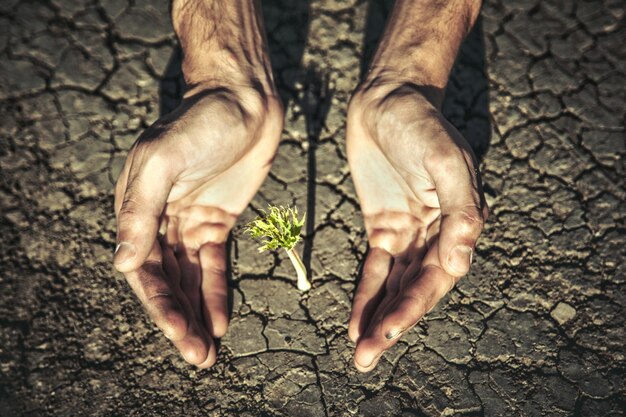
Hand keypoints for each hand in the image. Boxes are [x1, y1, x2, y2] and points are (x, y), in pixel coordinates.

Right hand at [114, 86, 282, 366]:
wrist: (244, 98)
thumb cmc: (201, 120)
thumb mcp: (164, 159)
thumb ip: (141, 211)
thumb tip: (121, 264)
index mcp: (137, 207)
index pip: (142, 269)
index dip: (159, 305)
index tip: (179, 334)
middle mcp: (159, 219)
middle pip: (165, 280)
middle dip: (179, 319)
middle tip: (197, 357)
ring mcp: (188, 221)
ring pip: (189, 279)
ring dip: (196, 314)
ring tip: (207, 351)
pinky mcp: (218, 220)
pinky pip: (214, 264)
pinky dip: (217, 292)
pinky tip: (221, 320)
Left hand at [346, 83, 487, 371]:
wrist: (387, 98)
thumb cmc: (420, 124)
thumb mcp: (444, 159)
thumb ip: (459, 209)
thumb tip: (463, 263)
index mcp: (457, 223)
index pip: (434, 278)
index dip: (411, 308)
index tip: (385, 333)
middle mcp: (436, 234)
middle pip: (413, 289)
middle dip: (391, 324)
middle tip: (367, 358)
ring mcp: (409, 232)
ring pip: (394, 285)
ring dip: (378, 317)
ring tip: (359, 351)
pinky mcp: (383, 225)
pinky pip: (375, 267)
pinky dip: (366, 293)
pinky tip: (355, 319)